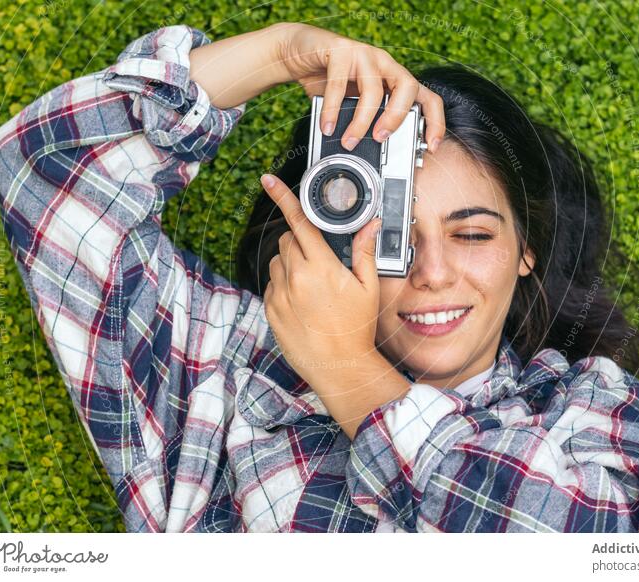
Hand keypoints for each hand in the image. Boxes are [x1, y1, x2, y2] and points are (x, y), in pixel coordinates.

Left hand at [259, 173, 381, 391]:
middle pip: (286, 240)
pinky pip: (272, 285)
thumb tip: (370, 225)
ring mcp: (279, 294)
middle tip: (318, 259)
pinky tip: (302, 302)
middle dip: (299, 240)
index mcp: (320, 267)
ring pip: (277, 262)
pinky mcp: (270, 310)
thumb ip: (365, 251)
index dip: (283, 197)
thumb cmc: (356, 329)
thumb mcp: (368, 287)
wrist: (339, 367)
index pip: (299, 222)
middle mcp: (295, 277)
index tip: (268, 180)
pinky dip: (283, 285)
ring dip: (290, 263)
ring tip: (311, 284)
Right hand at [275, 22, 444, 151]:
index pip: (427, 97)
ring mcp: (364, 54)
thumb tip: (374, 155)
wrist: (299, 52)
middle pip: (408, 87)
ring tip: (349, 141)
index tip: (432, 147)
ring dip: (361, 121)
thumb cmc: (330, 79)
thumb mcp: (354, 103)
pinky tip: (327, 126)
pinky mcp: (340, 49)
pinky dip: (333, 109)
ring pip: (373, 89)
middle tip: (380, 139)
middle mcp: (384, 64)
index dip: (435, 122)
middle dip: (397, 118)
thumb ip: (367, 121)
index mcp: (394, 78)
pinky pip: (339, 83)